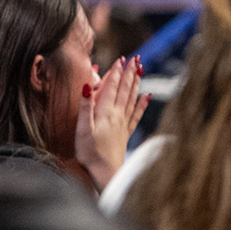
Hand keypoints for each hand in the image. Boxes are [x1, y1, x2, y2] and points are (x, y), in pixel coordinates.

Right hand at [74, 54, 149, 191]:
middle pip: (125, 89)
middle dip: (129, 73)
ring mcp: (123, 123)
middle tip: (135, 58)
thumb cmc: (90, 152)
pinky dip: (142, 103)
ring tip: (140, 70)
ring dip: (136, 83)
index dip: (116, 72)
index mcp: (105, 112)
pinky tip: (148, 96)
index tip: (121, 58)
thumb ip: (85, 106)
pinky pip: (137, 114)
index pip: (112, 87)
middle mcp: (117, 115)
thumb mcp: (82, 129)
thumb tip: (87, 85)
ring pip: (132, 98)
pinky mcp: (126, 133)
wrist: (105, 171)